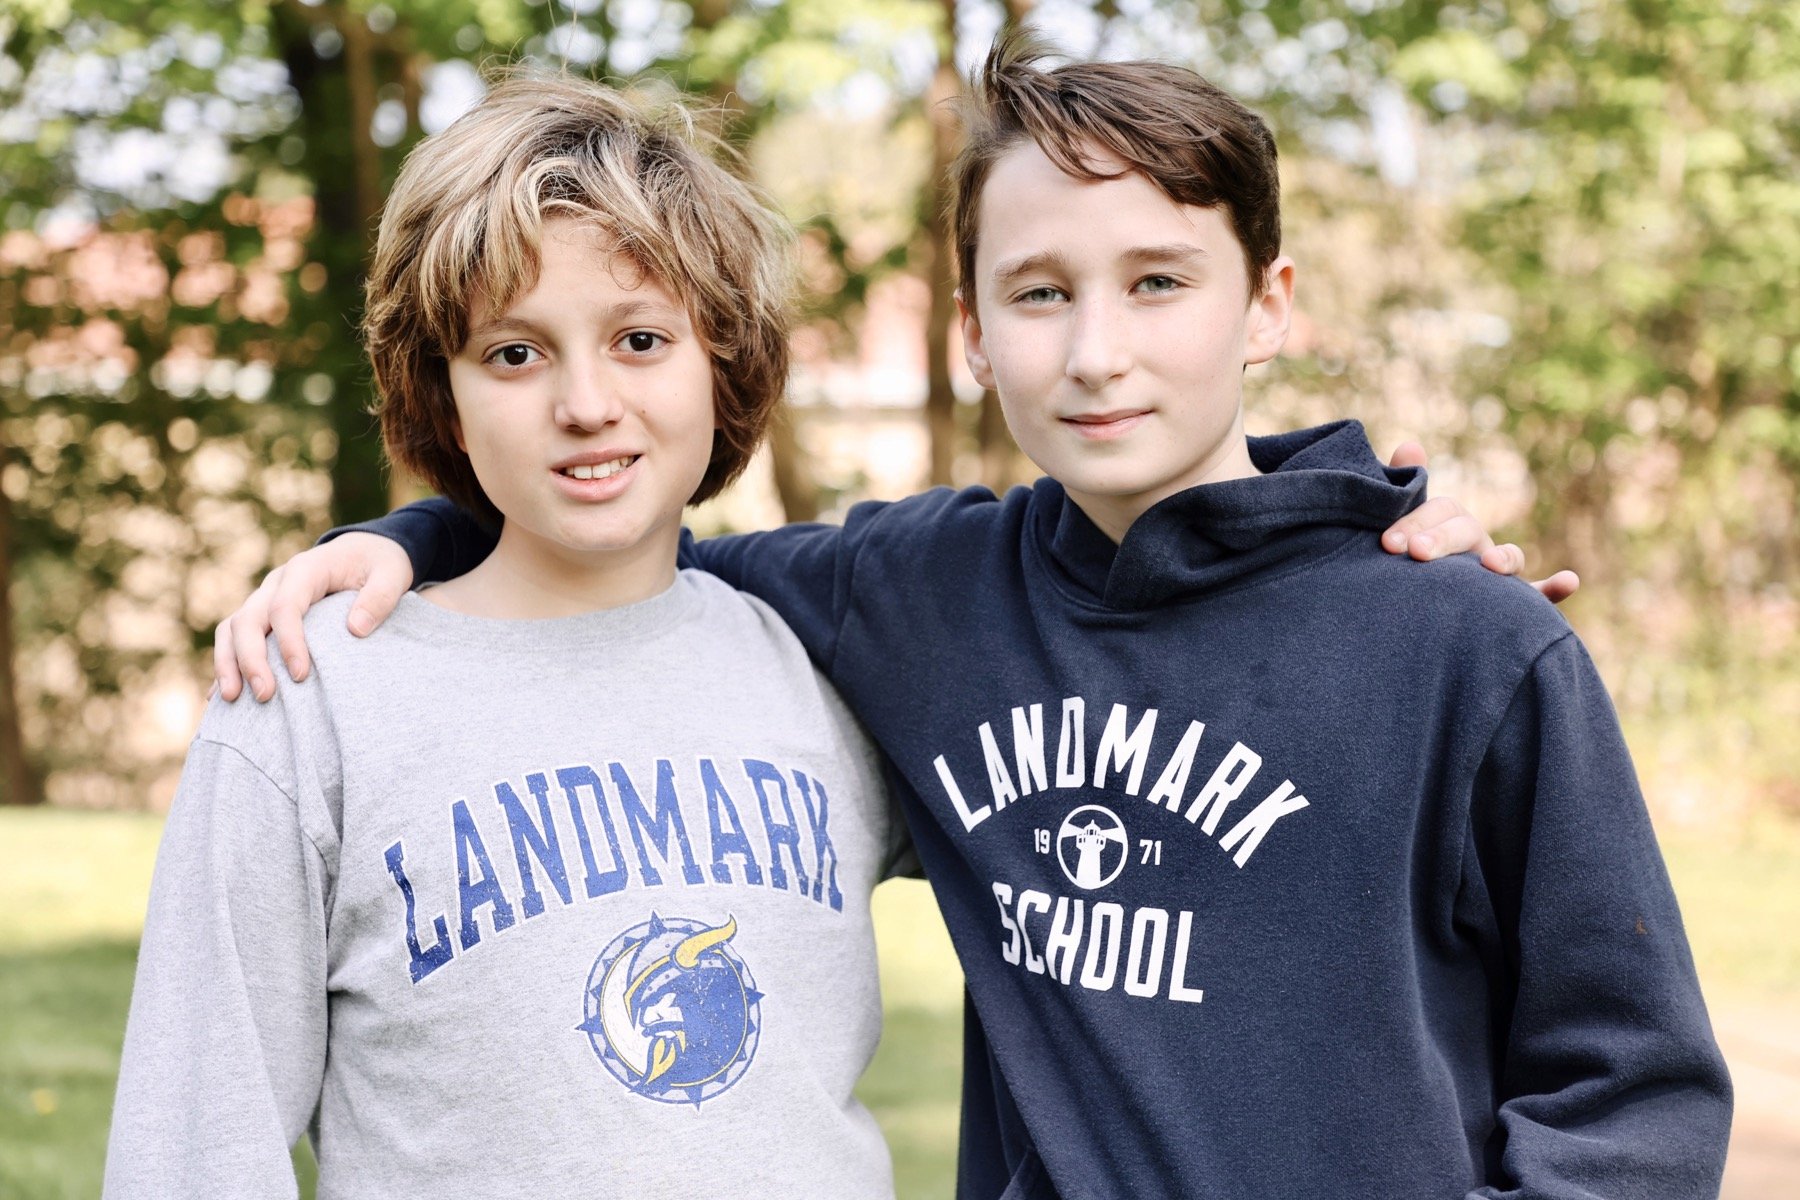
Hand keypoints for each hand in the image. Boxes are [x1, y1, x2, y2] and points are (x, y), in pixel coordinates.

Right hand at [213, 533, 414, 701]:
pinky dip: (227, 664)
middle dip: (252, 659)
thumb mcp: (392, 574)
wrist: (365, 551)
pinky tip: (220, 696)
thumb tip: (355, 629)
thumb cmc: (380, 564)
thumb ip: (379, 598)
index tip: (301, 675)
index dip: (289, 641)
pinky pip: (234, 639)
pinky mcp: (263, 614)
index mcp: (306, 569)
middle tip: (266, 695)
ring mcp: (265, 598)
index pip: (286, 606)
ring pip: (232, 628)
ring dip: (229, 663)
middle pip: (249, 619)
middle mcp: (277, 583)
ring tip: (234, 699)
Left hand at [1381, 442, 1580, 604]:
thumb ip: (1403, 491)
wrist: (1412, 614)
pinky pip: (1538, 595)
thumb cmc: (1404, 563)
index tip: (1389, 542)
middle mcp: (1476, 545)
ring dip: (1505, 558)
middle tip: (1416, 552)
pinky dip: (1555, 588)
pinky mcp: (1515, 603)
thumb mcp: (1400, 528)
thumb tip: (1410, 446)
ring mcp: (1497, 573)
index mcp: (1448, 525)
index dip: (1415, 521)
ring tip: (1491, 565)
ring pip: (1508, 558)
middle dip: (1442, 539)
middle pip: (1467, 531)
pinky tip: (1569, 582)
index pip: (1441, 510)